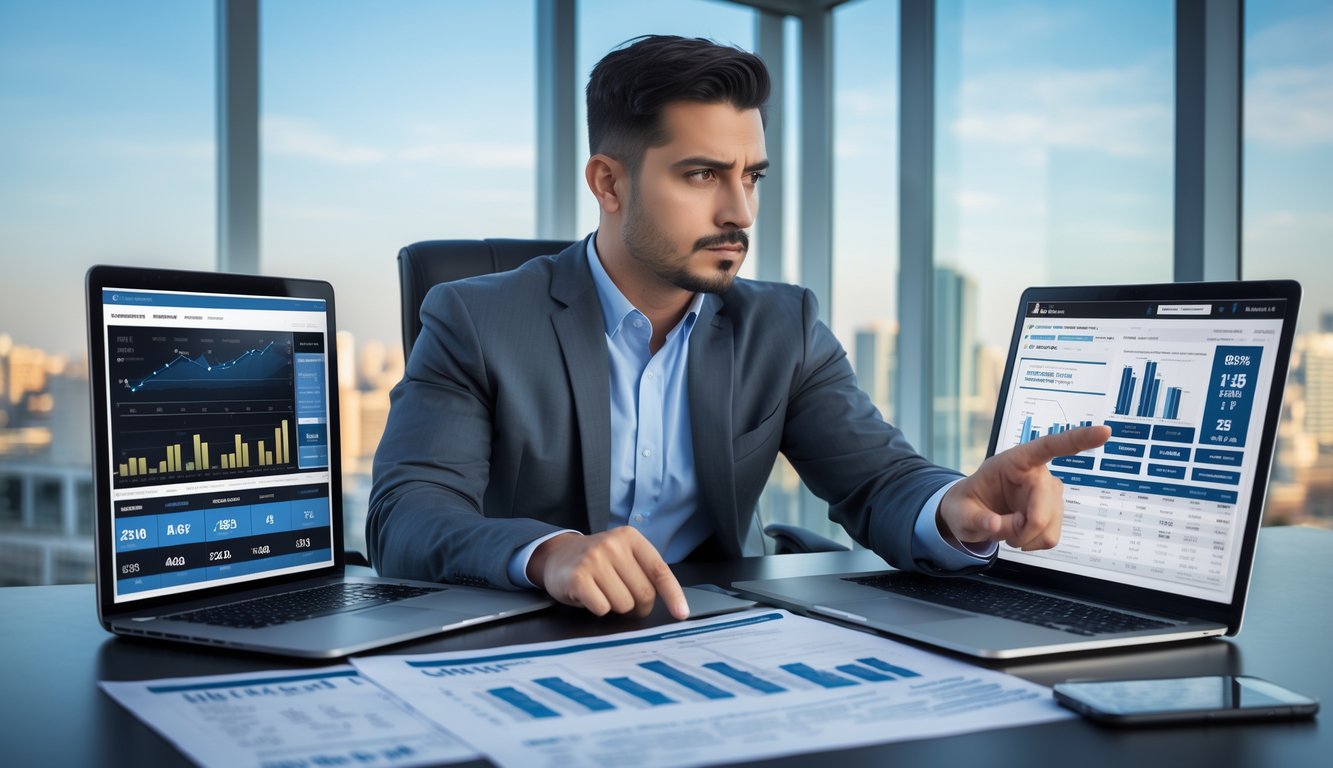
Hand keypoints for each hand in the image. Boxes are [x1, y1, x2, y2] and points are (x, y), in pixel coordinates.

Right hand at [526, 527, 689, 618]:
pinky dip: (598, 608)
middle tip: (623, 598)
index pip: (660, 570)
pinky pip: (602, 608)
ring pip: (624, 604)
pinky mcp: (578, 577)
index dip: (673, 594)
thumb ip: (644, 571)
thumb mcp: (623, 555)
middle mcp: (613, 544)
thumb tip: (672, 603)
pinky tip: (588, 595)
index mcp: (630, 538)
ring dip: (615, 606)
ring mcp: (594, 559)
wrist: (557, 555)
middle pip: (644, 594)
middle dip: (637, 606)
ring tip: (602, 591)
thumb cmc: (597, 562)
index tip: (681, 613)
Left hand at [939, 425, 1110, 550]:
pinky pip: (1051, 537)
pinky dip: (1032, 542)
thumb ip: (976, 519)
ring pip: (1050, 526)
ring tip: (1006, 527)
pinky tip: (1018, 533)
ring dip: (1025, 537)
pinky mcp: (1054, 512)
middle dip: (1023, 528)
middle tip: (999, 530)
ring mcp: (1050, 494)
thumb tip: (996, 525)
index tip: (1104, 432)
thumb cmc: (966, 504)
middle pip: (1045, 507)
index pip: (1049, 446)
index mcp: (1015, 460)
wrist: (972, 515)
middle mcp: (1037, 474)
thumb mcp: (959, 512)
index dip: (1077, 439)